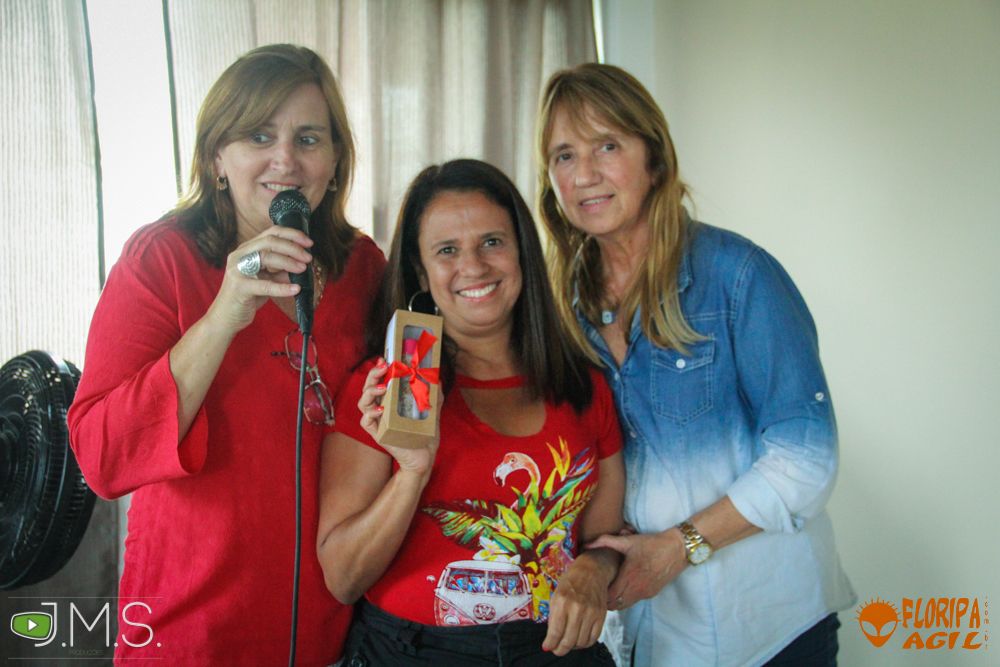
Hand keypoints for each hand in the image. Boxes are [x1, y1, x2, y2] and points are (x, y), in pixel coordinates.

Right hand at [207, 225, 313, 333]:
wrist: (225, 318)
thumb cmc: (246, 298)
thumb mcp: (266, 281)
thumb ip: (281, 272)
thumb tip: (302, 266)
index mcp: (246, 250)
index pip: (270, 233)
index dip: (291, 234)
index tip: (308, 242)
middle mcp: (240, 255)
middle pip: (269, 241)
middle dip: (292, 247)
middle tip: (308, 257)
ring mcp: (237, 269)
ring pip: (266, 257)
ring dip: (288, 262)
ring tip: (303, 269)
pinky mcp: (240, 287)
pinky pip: (265, 285)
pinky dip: (282, 287)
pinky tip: (296, 289)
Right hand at [357, 360, 438, 476]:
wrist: (425, 458)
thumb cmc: (425, 435)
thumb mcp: (433, 412)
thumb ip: (434, 396)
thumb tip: (437, 378)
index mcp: (391, 402)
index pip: (380, 382)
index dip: (379, 369)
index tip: (384, 358)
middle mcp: (381, 410)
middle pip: (368, 388)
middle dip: (372, 375)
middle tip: (383, 366)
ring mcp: (378, 422)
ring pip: (363, 403)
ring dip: (370, 391)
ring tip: (382, 386)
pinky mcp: (378, 435)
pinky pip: (366, 422)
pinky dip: (371, 414)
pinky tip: (381, 408)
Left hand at [543, 553, 613, 655]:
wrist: (590, 571)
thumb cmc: (569, 584)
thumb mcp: (555, 597)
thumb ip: (553, 618)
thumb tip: (551, 640)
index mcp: (561, 603)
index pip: (555, 633)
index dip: (550, 644)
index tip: (548, 647)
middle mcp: (576, 608)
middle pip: (568, 641)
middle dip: (560, 650)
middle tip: (557, 650)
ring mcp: (591, 612)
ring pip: (581, 642)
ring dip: (573, 647)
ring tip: (569, 643)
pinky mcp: (601, 615)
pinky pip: (594, 638)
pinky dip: (586, 643)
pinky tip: (580, 640)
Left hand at [586, 526, 687, 609]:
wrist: (677, 549)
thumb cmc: (651, 544)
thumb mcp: (627, 541)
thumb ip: (605, 541)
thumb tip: (586, 544)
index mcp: (629, 576)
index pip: (608, 596)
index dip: (598, 593)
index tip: (593, 585)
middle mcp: (637, 589)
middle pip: (613, 605)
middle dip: (604, 599)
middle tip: (597, 588)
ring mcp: (645, 593)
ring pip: (623, 606)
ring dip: (614, 601)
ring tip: (608, 589)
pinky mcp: (651, 594)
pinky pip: (633, 601)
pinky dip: (625, 599)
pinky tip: (622, 587)